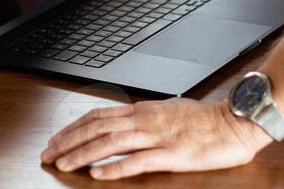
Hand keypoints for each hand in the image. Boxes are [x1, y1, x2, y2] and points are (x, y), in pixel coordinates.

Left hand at [41, 97, 269, 178]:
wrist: (235, 122)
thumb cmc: (205, 120)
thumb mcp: (167, 112)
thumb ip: (144, 118)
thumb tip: (123, 123)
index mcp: (142, 110)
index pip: (97, 115)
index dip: (73, 127)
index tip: (55, 139)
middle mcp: (144, 120)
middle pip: (96, 127)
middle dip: (68, 140)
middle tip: (47, 154)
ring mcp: (157, 136)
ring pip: (110, 142)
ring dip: (83, 153)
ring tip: (63, 164)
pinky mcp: (172, 154)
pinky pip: (138, 160)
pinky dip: (115, 166)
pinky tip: (98, 173)